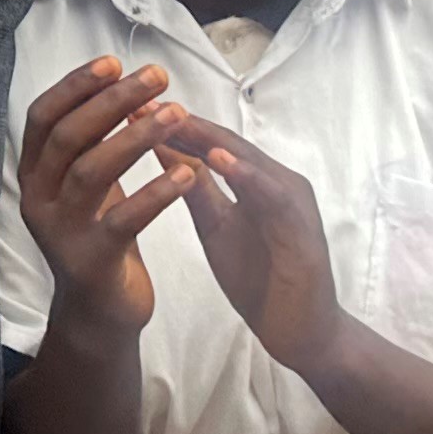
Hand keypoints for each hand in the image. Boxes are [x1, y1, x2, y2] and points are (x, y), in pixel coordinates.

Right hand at [11, 60, 193, 331]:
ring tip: (175, 113)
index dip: (75, 86)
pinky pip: (124, 220)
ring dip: (136, 138)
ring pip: (92, 172)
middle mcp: (39, 199)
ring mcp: (62, 232)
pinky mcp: (92, 261)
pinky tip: (187, 173)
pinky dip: (157, 193)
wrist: (100, 313)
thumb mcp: (86, 185)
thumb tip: (117, 81)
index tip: (113, 62)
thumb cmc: (100, 235)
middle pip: (69, 137)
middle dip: (112, 101)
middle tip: (156, 78)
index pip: (43, 117)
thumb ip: (90, 141)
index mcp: (35, 174)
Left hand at [168, 115, 336, 370]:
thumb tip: (161, 146)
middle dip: (185, 122)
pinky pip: (273, 195)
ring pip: (250, 161)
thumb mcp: (216, 227)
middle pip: (227, 143)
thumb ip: (195, 189)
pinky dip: (247, 175)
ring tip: (174, 117)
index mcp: (257, 181)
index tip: (130, 106)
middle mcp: (278, 181)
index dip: (172, 125)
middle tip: (143, 99)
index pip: (211, 143)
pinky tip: (218, 161)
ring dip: (211, 139)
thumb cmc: (260, 279)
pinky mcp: (302, 228)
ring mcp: (293, 202)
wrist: (301, 334)